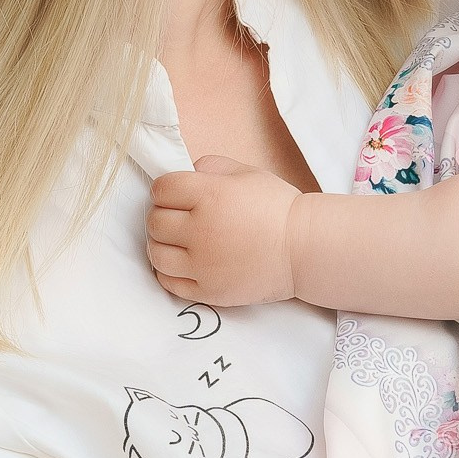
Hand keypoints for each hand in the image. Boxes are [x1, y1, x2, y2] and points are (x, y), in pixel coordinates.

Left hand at [146, 155, 302, 305]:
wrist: (303, 249)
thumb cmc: (278, 208)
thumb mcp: (248, 173)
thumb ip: (212, 166)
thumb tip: (187, 172)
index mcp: (210, 195)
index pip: (162, 189)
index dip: (165, 189)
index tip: (174, 194)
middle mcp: (201, 230)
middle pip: (155, 222)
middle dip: (162, 215)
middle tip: (177, 217)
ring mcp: (203, 264)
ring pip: (156, 254)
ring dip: (161, 244)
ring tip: (176, 241)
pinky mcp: (207, 291)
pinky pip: (168, 282)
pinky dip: (168, 271)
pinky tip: (182, 262)